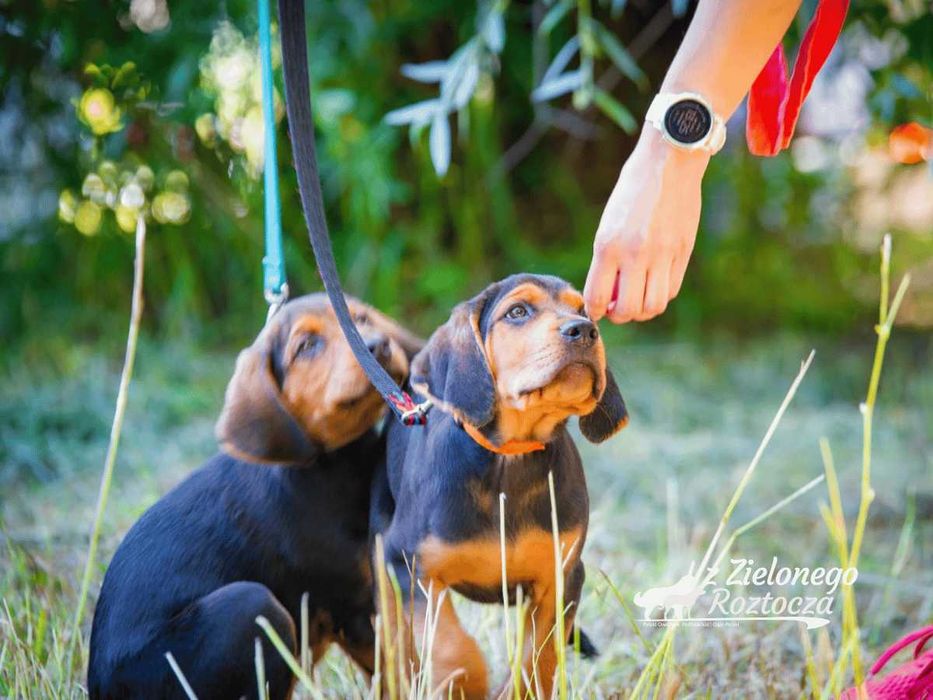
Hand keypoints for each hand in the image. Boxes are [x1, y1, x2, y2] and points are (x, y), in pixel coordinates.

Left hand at [584, 129, 708, 322]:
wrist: (669, 161)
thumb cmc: (634, 189)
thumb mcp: (609, 221)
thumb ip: (607, 258)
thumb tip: (607, 293)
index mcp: (608, 245)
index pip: (596, 296)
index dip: (594, 311)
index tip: (596, 310)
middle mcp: (634, 253)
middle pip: (627, 310)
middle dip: (619, 316)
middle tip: (616, 308)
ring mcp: (662, 254)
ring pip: (653, 306)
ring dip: (642, 312)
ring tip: (637, 300)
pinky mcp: (683, 252)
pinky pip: (671, 290)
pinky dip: (661, 296)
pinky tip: (654, 285)